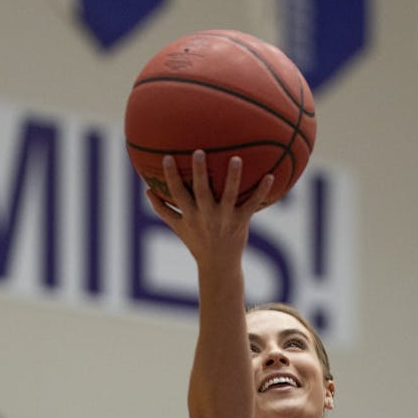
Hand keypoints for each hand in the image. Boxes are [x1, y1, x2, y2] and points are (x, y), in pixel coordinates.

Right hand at [145, 151, 273, 263]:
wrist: (219, 265)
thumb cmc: (197, 242)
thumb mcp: (177, 227)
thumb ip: (162, 209)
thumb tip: (146, 190)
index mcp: (189, 215)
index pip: (177, 193)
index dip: (171, 176)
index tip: (167, 157)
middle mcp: (206, 216)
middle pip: (201, 191)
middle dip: (199, 172)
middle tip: (198, 151)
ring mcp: (224, 218)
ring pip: (229, 195)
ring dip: (233, 177)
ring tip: (236, 158)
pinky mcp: (241, 221)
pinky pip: (252, 204)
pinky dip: (262, 191)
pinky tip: (270, 175)